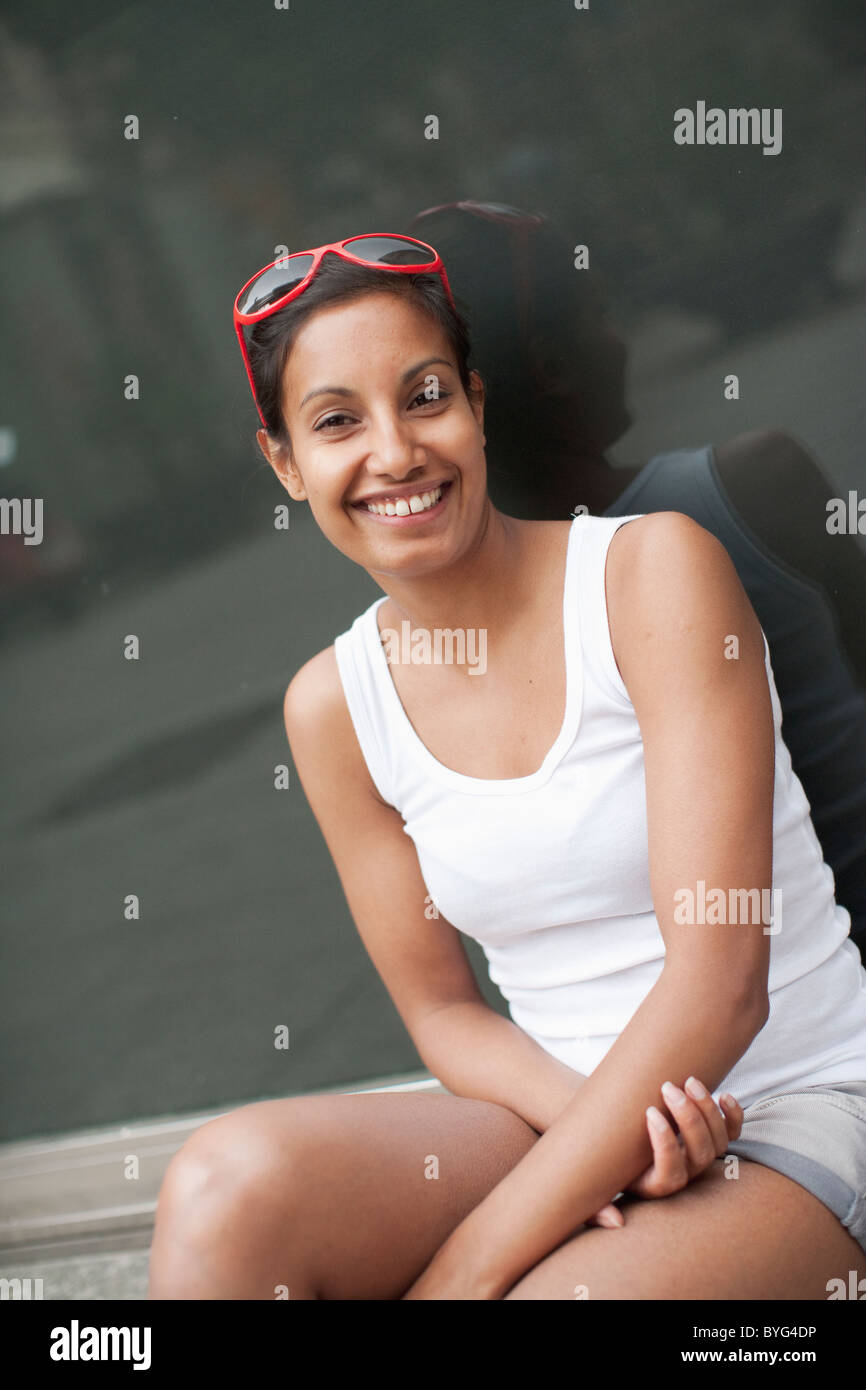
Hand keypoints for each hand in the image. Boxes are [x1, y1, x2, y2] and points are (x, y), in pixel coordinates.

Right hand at [586, 1078, 742, 1227]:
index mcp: (659, 1186)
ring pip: (718, 1139)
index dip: (665, 1142)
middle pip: (701, 1152)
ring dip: (707, 1109)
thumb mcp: (597, 1188)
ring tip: (688, 1081)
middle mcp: (686, 1173)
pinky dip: (734, 1115)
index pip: (672, 1169)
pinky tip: (724, 1095)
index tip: (650, 1112)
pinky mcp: (709, 1139)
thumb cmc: (606, 1165)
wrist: (620, 1147)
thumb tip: (616, 1223)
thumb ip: (597, 1211)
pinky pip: (731, 1132)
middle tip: (668, 1088)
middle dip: (688, 1117)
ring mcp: (700, 1156)